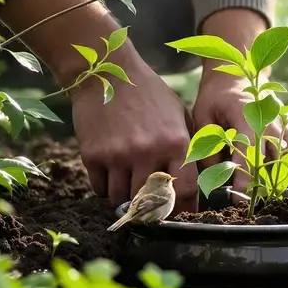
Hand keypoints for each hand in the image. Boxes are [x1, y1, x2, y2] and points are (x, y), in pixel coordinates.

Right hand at [70, 46, 197, 212]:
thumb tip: (194, 184)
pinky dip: (106, 188)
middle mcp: (148, 152)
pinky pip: (100, 189)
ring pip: (123, 200)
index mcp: (175, 142)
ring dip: (127, 199)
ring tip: (129, 185)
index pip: (184, 192)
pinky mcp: (93, 156)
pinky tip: (111, 174)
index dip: (183, 209)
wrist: (106, 73)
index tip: (179, 214)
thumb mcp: (178, 114)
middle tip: (150, 205)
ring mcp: (119, 155)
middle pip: (151, 203)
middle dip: (152, 208)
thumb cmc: (148, 93)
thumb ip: (188, 148)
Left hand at [192, 68, 287, 194]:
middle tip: (261, 201)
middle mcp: (268, 117)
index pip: (247, 147)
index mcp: (244, 112)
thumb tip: (214, 175)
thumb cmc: (217, 99)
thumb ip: (208, 145)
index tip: (239, 195)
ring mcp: (282, 120)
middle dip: (270, 178)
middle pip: (275, 150)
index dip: (244, 173)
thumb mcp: (203, 117)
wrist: (235, 79)